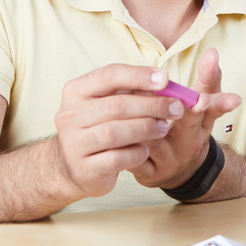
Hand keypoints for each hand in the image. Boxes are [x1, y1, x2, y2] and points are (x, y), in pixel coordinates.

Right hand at [53, 64, 184, 199]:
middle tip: (176, 108)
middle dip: (152, 105)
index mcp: (76, 91)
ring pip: (115, 133)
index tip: (166, 79)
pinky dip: (136, 153)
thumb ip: (133, 93)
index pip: (109, 75)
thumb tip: (165, 85)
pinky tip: (145, 151)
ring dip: (146, 129)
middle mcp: (69, 116)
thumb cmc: (100, 128)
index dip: (140, 76)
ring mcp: (73, 144)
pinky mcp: (84, 169)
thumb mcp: (111, 104)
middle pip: (116, 106)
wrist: (75, 168)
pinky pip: (116, 159)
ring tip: (164, 128)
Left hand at [129, 48, 240, 187]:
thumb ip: (208, 80)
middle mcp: (189, 142)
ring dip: (142, 123)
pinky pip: (134, 159)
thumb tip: (213, 52)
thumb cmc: (188, 129)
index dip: (215, 100)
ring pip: (154, 140)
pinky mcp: (149, 174)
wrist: (182, 173)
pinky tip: (114, 134)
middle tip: (182, 96)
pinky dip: (125, 147)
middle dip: (184, 109)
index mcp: (202, 124)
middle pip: (187, 123)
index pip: (211, 108)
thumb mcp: (203, 108)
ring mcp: (169, 159)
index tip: (213, 95)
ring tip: (131, 104)